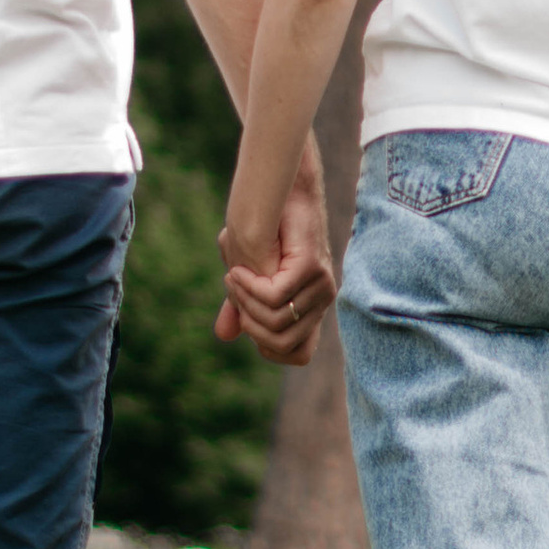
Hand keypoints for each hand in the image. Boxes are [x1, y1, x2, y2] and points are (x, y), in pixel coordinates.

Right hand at [216, 164, 335, 366]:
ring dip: (244, 301)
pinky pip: (273, 296)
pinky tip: (239, 269)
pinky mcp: (311, 267)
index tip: (247, 321)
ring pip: (274, 322)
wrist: (281, 193)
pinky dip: (248, 286)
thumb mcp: (249, 276)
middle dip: (248, 323)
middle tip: (235, 291)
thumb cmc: (266, 233)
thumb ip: (242, 307)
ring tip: (235, 274)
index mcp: (312, 308)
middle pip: (280, 344)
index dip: (268, 348)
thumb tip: (226, 336)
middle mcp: (322, 300)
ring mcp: (321, 284)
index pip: (299, 355)